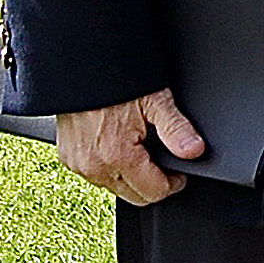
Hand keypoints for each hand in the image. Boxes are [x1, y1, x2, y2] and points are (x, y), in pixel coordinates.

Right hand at [55, 89, 205, 205]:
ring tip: (142, 147)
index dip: (173, 183)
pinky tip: (120, 145)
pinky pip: (96, 175)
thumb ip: (176, 128)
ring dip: (132, 176)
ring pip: (115, 187)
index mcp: (117, 156)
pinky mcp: (68, 158)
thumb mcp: (155, 99)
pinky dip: (111, 167)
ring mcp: (78, 164)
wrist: (81, 66)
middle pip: (134, 196)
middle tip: (165, 160)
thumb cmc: (117, 80)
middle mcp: (94, 166)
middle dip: (154, 183)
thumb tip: (195, 151)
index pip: (153, 192)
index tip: (180, 173)